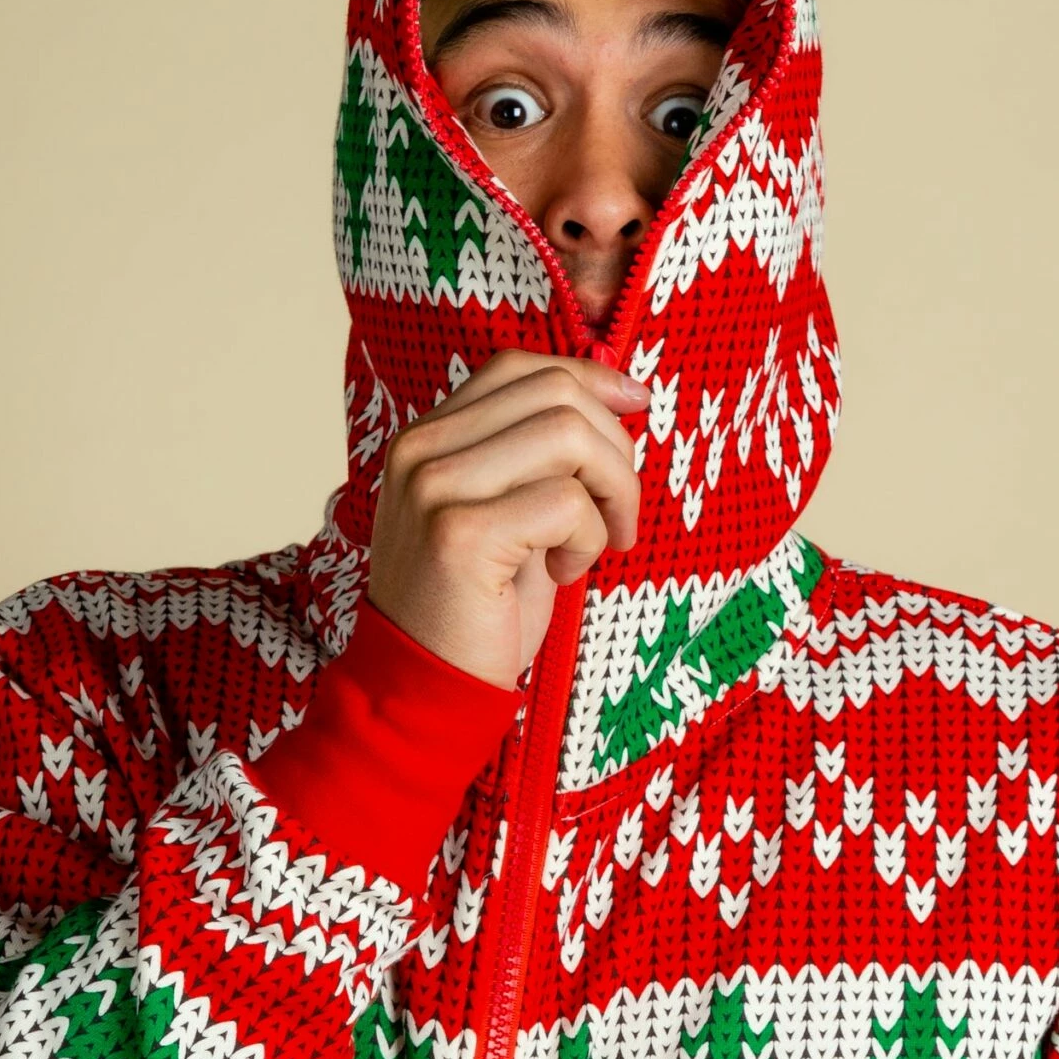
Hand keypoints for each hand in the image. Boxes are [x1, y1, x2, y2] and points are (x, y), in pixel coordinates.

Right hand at [366, 351, 647, 686]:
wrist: (422, 689)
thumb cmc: (476, 609)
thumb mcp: (505, 514)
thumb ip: (536, 456)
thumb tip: (618, 397)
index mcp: (428, 438)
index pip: (520, 368)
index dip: (591, 378)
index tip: (636, 406)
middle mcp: (422, 450)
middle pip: (555, 393)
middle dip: (614, 449)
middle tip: (620, 514)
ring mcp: (435, 487)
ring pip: (568, 436)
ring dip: (610, 492)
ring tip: (597, 544)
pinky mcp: (460, 533)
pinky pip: (567, 501)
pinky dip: (588, 538)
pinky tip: (563, 573)